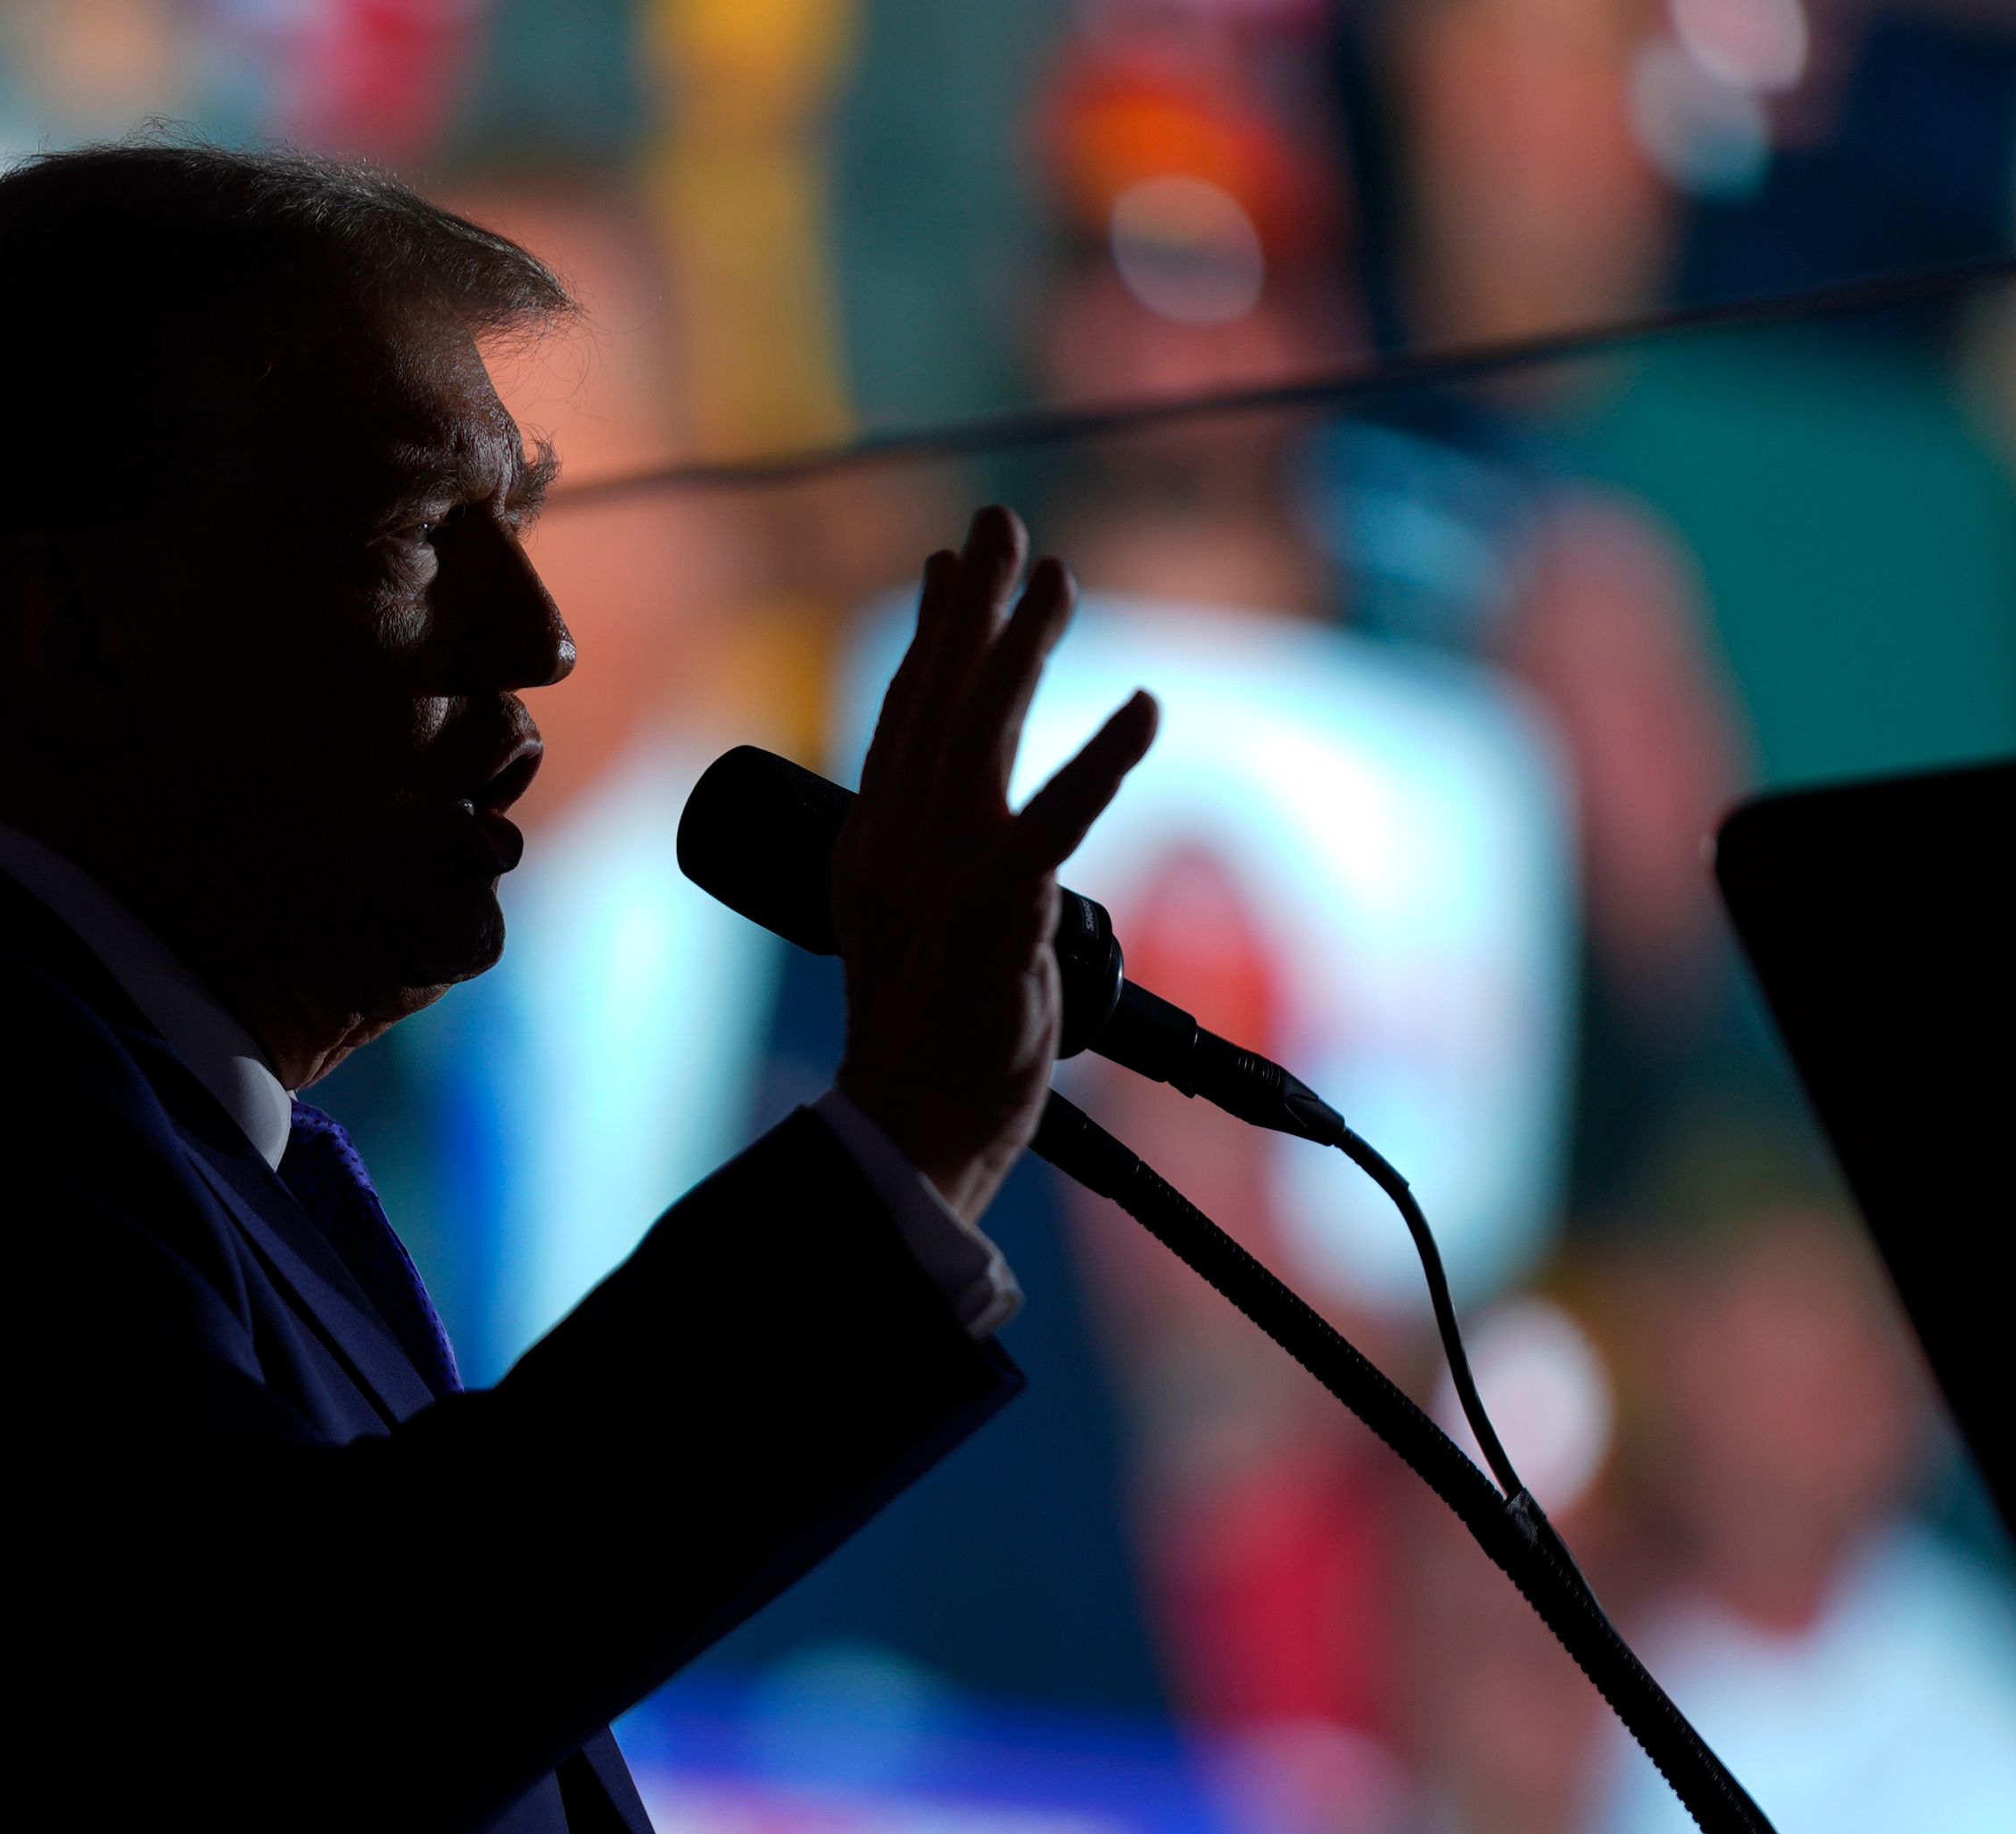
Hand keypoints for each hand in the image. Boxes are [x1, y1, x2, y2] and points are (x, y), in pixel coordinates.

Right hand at [834, 506, 1156, 1223]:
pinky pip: (1056, 820)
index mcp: (872, 849)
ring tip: (1061, 579)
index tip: (952, 565)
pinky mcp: (999, 912)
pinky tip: (1144, 709)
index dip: (933, 636)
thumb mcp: (905, 936)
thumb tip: (955, 824)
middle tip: (1002, 523)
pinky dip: (1102, 761)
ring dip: (1025, 650)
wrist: (908, 1128)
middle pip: (936, 701)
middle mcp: (898, 845)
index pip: (902, 719)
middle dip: (973, 605)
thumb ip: (926, 869)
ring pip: (983, 736)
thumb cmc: (920, 1045)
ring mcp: (944, 875)